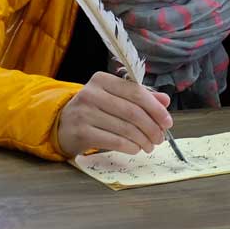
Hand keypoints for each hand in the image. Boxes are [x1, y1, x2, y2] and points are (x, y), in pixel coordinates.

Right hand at [56, 70, 173, 156]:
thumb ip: (139, 97)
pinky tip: (136, 149)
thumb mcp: (114, 98)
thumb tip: (165, 101)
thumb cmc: (94, 110)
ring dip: (143, 139)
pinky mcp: (81, 132)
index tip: (167, 122)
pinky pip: (114, 141)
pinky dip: (130, 146)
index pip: (136, 92)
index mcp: (102, 80)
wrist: (62, 124)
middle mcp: (91, 93)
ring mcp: (84, 113)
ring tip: (150, 145)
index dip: (155, 108)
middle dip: (152, 127)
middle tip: (160, 138)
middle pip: (132, 111)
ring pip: (125, 128)